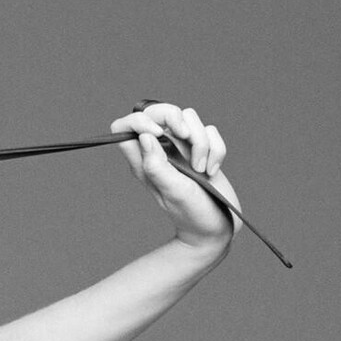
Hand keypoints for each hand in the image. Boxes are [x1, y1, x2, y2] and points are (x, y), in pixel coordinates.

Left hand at [110, 102, 240, 254]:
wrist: (215, 230)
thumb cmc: (191, 216)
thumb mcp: (173, 192)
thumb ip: (157, 166)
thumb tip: (144, 138)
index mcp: (144, 162)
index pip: (124, 128)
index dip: (139, 121)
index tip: (158, 133)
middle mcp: (161, 152)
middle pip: (158, 111)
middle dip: (174, 116)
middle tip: (183, 136)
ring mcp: (183, 150)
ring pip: (189, 118)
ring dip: (201, 140)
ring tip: (201, 169)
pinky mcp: (203, 151)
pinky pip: (210, 131)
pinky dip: (216, 149)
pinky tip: (212, 171)